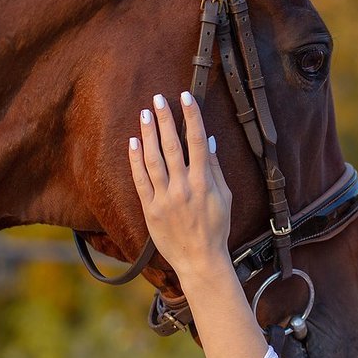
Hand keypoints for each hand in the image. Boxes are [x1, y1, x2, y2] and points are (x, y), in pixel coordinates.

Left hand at [128, 92, 231, 280]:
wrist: (200, 260)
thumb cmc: (216, 229)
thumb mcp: (224, 198)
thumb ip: (215, 169)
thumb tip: (209, 142)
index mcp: (204, 183)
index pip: (197, 142)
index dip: (192, 117)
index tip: (186, 97)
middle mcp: (183, 188)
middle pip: (172, 146)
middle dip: (165, 119)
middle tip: (158, 99)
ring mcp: (165, 198)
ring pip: (154, 159)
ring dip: (149, 134)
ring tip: (144, 114)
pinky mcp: (150, 209)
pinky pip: (140, 180)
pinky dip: (136, 160)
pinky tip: (133, 142)